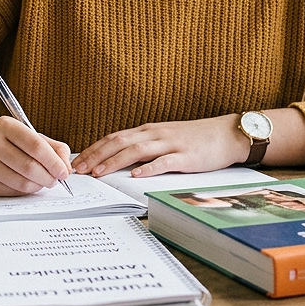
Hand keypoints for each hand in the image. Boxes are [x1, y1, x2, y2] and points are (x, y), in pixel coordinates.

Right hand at [0, 117, 72, 195]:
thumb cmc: (2, 140)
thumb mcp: (24, 133)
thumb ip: (50, 146)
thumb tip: (66, 165)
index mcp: (5, 126)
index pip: (35, 145)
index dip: (54, 161)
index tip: (64, 171)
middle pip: (29, 167)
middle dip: (49, 177)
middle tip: (56, 180)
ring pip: (21, 182)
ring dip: (39, 186)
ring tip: (43, 181)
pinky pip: (12, 192)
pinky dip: (25, 191)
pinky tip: (28, 184)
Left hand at [72, 115, 248, 178]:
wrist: (226, 133)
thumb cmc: (195, 139)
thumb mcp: (164, 139)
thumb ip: (144, 147)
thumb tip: (119, 161)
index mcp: (148, 131)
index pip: (114, 138)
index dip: (94, 149)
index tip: (78, 161)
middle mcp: (155, 134)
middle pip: (120, 142)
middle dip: (97, 156)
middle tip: (79, 169)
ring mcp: (170, 143)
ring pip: (137, 150)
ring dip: (115, 161)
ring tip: (99, 172)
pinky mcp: (186, 156)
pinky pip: (165, 161)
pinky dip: (149, 168)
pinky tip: (136, 175)